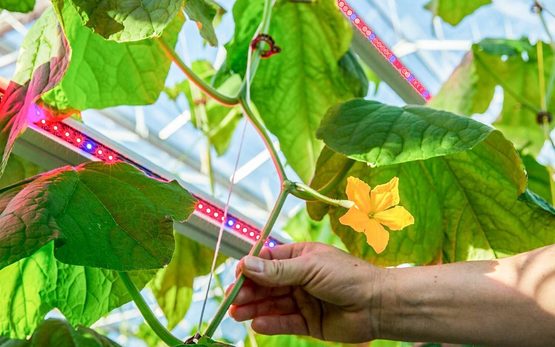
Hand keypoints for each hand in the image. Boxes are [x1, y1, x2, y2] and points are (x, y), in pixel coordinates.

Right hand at [229, 242, 381, 342]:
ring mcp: (304, 300)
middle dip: (249, 291)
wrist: (378, 304)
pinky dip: (271, 323)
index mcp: (300, 257)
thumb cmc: (347, 276)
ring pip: (273, 304)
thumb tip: (246, 264)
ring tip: (236, 313)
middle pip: (267, 284)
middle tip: (232, 298)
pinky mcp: (309, 322)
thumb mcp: (309, 268)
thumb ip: (277, 270)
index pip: (268, 260)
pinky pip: (285, 322)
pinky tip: (256, 323)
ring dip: (254, 308)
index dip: (252, 267)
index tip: (237, 275)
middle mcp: (300, 278)